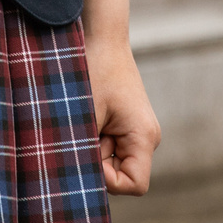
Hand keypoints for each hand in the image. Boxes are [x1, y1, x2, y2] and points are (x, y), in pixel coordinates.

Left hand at [87, 37, 160, 195]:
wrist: (103, 37)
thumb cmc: (94, 71)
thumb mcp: (85, 116)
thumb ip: (85, 152)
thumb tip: (75, 180)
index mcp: (144, 136)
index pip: (134, 185)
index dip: (108, 179)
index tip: (88, 151)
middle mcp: (148, 137)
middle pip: (122, 175)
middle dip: (97, 161)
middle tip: (84, 131)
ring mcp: (139, 130)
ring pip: (112, 160)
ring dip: (93, 147)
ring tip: (86, 119)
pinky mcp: (128, 123)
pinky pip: (110, 146)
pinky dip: (95, 138)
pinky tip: (89, 117)